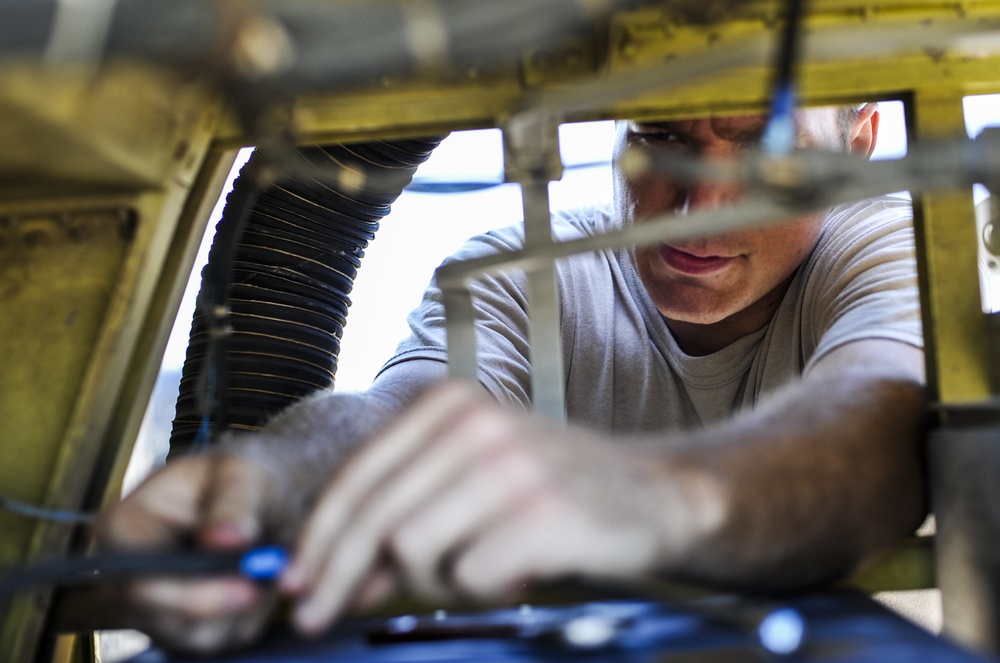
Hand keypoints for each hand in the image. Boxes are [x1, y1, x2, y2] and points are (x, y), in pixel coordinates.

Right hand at [94, 453, 281, 653]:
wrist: (251, 495)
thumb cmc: (237, 478)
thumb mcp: (241, 474)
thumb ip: (234, 505)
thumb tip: (227, 539)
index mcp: (123, 526)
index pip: (140, 579)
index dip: (192, 594)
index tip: (247, 587)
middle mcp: (124, 574)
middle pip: (165, 619)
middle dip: (224, 606)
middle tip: (268, 586)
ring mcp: (148, 606)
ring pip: (195, 637)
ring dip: (240, 613)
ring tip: (265, 569)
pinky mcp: (178, 626)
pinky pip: (215, 642)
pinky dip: (244, 620)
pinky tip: (257, 585)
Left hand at [280, 382, 701, 634]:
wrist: (654, 494)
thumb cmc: (551, 491)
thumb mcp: (470, 482)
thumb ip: (404, 514)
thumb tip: (334, 577)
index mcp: (448, 405)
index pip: (357, 476)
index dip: (318, 538)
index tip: (296, 585)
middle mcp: (474, 424)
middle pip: (374, 516)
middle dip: (339, 578)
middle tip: (316, 619)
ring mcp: (510, 463)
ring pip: (414, 547)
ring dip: (434, 581)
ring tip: (478, 572)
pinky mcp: (542, 508)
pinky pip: (471, 573)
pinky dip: (484, 588)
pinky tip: (518, 572)